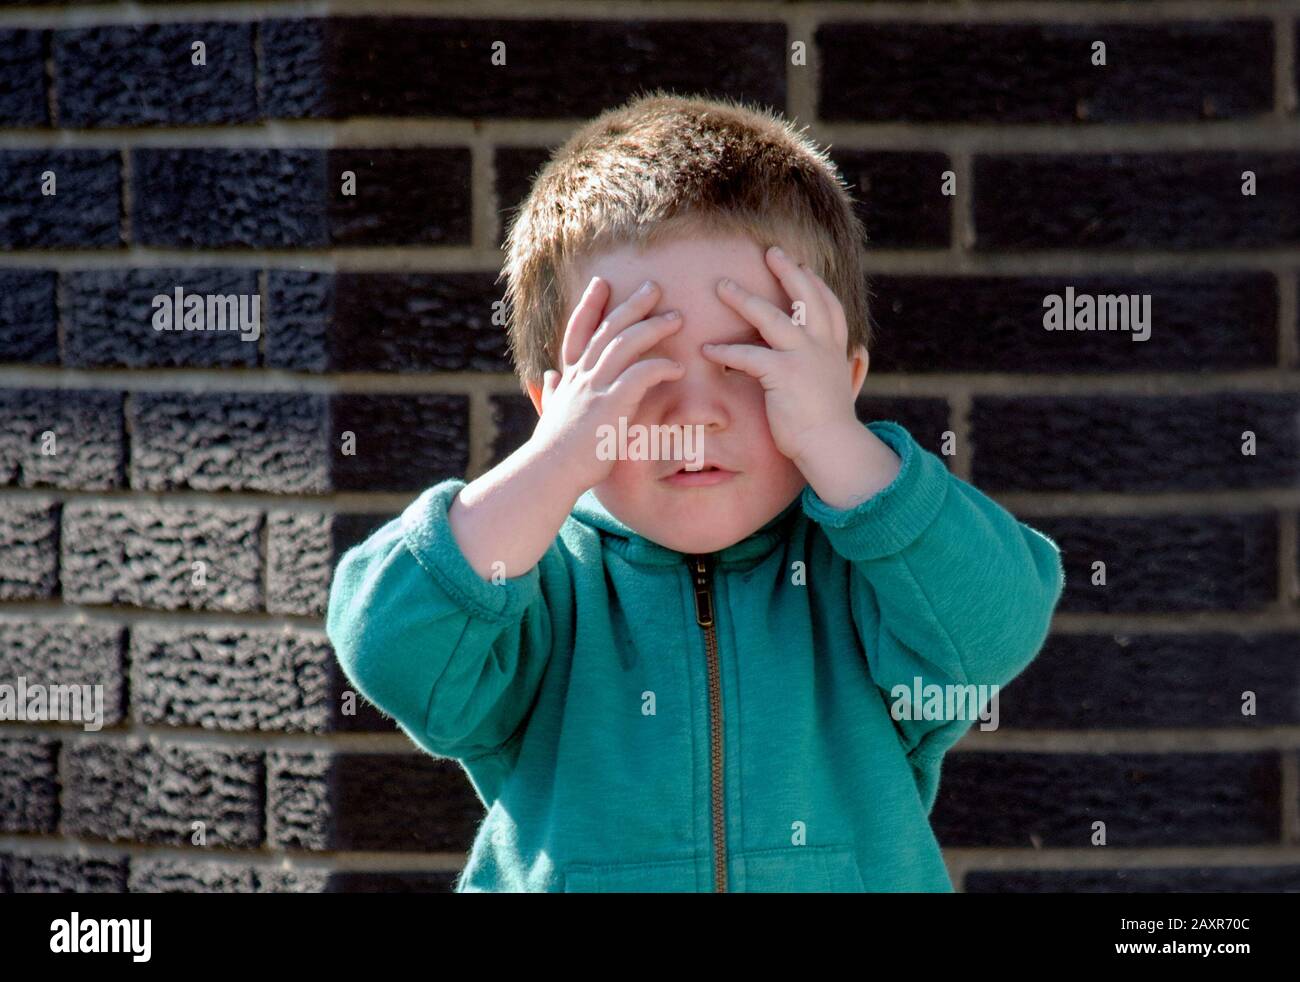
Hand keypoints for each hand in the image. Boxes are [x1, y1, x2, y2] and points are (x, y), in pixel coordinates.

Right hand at [528, 276, 685, 495]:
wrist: (549, 472)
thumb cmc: (554, 450)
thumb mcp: (549, 414)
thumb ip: (549, 394)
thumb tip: (546, 378)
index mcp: (569, 377)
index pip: (579, 330)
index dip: (591, 305)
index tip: (602, 283)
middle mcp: (581, 376)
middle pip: (608, 329)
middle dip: (632, 305)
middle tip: (654, 288)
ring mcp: (595, 388)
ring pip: (625, 344)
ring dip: (652, 327)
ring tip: (676, 318)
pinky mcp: (611, 405)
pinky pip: (640, 375)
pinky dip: (659, 367)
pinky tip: (677, 368)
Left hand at [702, 245, 863, 465]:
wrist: (833, 446)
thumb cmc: (832, 423)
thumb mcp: (843, 385)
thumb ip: (846, 366)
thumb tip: (857, 357)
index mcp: (835, 347)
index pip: (828, 304)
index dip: (814, 282)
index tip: (801, 265)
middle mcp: (821, 346)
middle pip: (804, 296)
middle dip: (787, 270)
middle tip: (770, 252)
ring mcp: (803, 357)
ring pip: (771, 316)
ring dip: (744, 298)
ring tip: (722, 286)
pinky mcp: (783, 374)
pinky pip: (748, 355)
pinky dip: (726, 351)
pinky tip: (708, 348)